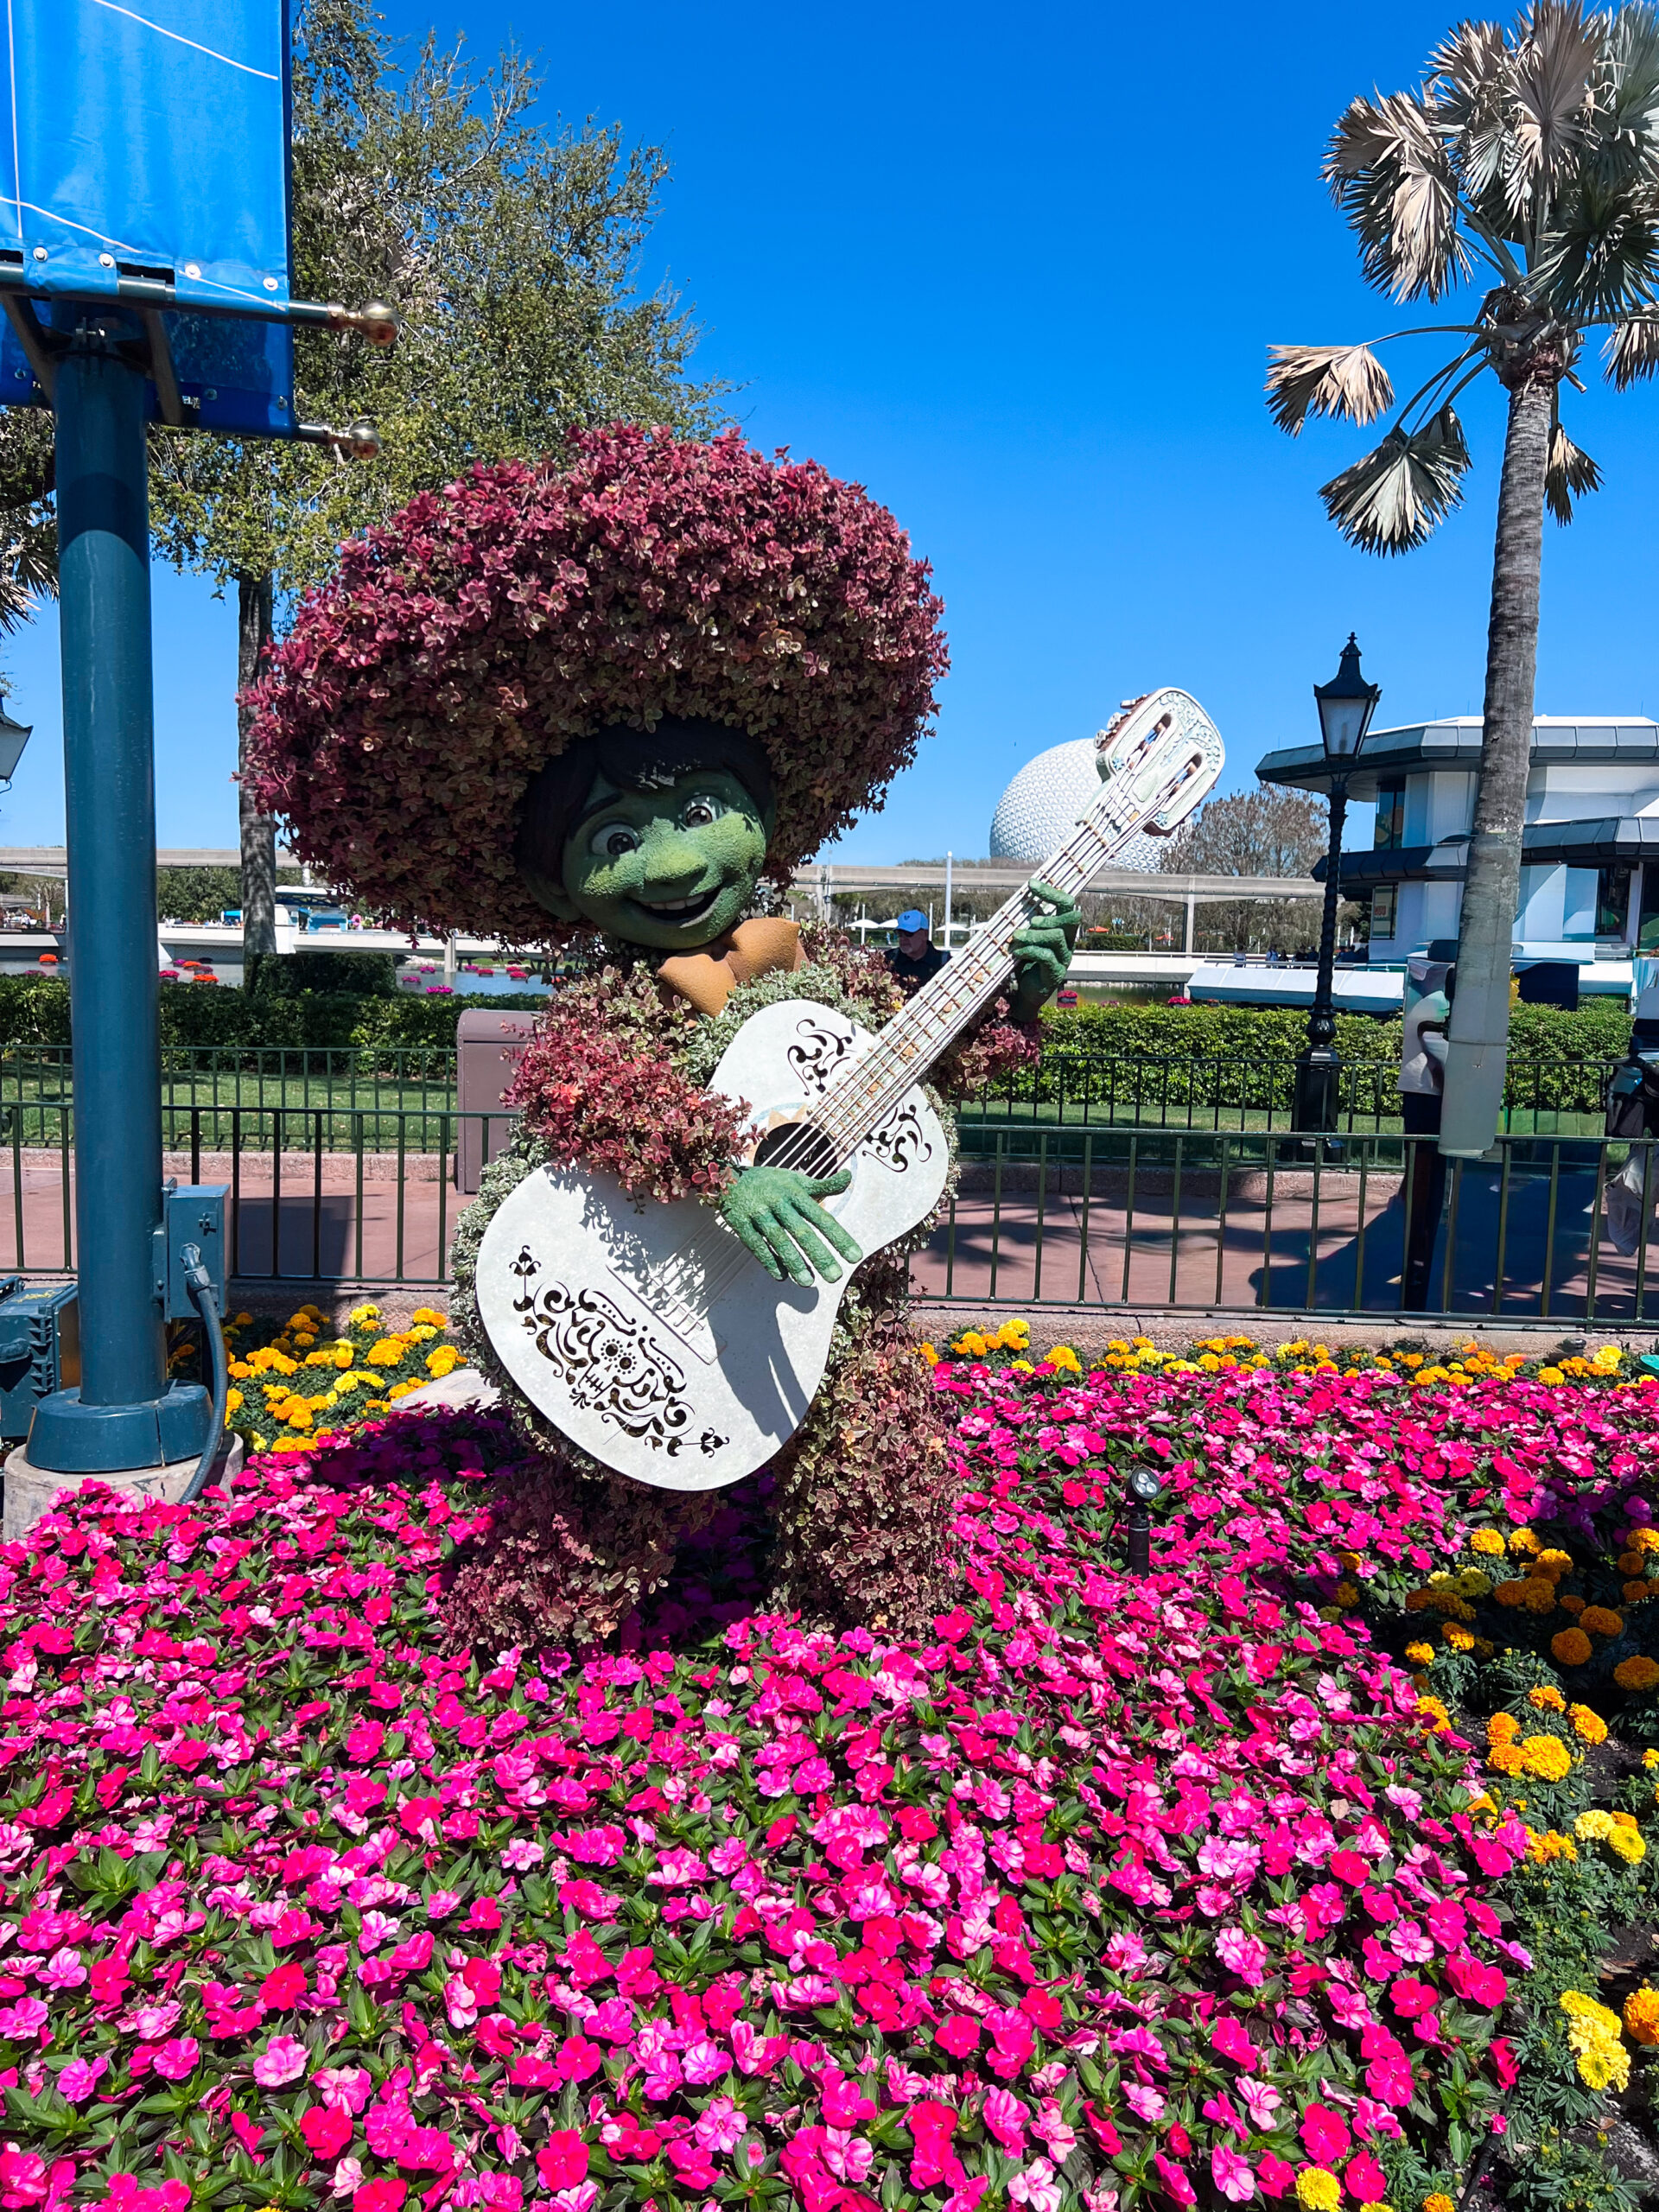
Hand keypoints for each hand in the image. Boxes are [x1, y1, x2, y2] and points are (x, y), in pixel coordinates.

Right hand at [721, 1164, 860, 1285]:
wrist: (726, 1177)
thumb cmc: (769, 1183)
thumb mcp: (795, 1180)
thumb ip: (823, 1185)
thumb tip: (849, 1177)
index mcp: (795, 1192)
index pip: (821, 1217)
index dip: (839, 1237)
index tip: (855, 1256)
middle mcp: (778, 1202)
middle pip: (801, 1231)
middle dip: (819, 1255)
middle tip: (835, 1277)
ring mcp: (758, 1212)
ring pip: (778, 1240)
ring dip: (794, 1262)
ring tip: (809, 1283)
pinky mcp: (740, 1223)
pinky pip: (756, 1244)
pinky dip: (768, 1260)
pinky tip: (781, 1276)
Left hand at [1009, 878, 1080, 1015]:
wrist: (1026, 993)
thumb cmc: (1026, 962)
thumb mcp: (1026, 938)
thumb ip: (1027, 922)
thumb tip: (1017, 901)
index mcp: (1062, 929)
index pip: (1066, 903)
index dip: (1051, 891)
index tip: (1031, 884)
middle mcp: (1067, 941)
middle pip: (1070, 918)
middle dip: (1048, 915)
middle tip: (1030, 922)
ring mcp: (1064, 957)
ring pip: (1056, 936)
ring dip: (1033, 934)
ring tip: (1016, 937)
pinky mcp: (1055, 972)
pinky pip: (1045, 955)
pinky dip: (1028, 950)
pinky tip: (1016, 953)